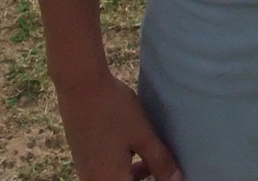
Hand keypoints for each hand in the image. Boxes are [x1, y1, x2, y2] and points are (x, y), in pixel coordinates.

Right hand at [55, 69, 182, 180]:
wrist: (80, 86)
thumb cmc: (114, 110)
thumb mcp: (143, 134)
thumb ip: (160, 161)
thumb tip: (177, 180)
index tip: (167, 173)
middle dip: (145, 179)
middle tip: (162, 168)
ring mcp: (86, 172)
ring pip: (117, 180)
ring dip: (134, 176)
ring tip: (151, 161)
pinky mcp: (83, 159)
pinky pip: (107, 173)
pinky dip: (123, 169)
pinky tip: (134, 150)